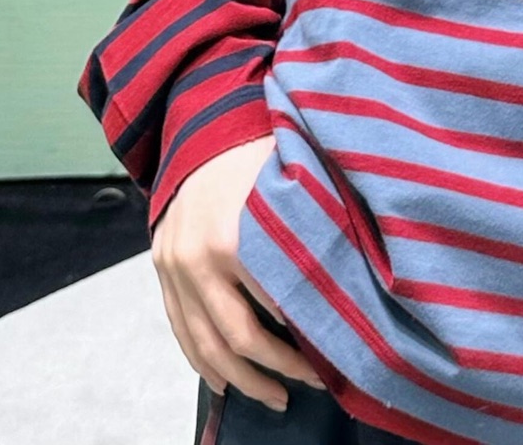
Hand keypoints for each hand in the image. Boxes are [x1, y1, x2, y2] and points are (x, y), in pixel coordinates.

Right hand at [151, 134, 326, 410]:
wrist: (203, 125)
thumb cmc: (259, 147)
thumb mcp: (295, 176)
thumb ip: (317, 222)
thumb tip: (360, 268)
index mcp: (234, 236)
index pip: (277, 306)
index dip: (309, 336)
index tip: (338, 352)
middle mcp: (197, 259)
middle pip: (240, 338)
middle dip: (281, 367)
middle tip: (315, 382)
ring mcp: (173, 267)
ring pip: (206, 346)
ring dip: (243, 380)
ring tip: (276, 397)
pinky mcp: (162, 270)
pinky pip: (181, 331)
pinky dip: (203, 363)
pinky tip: (227, 383)